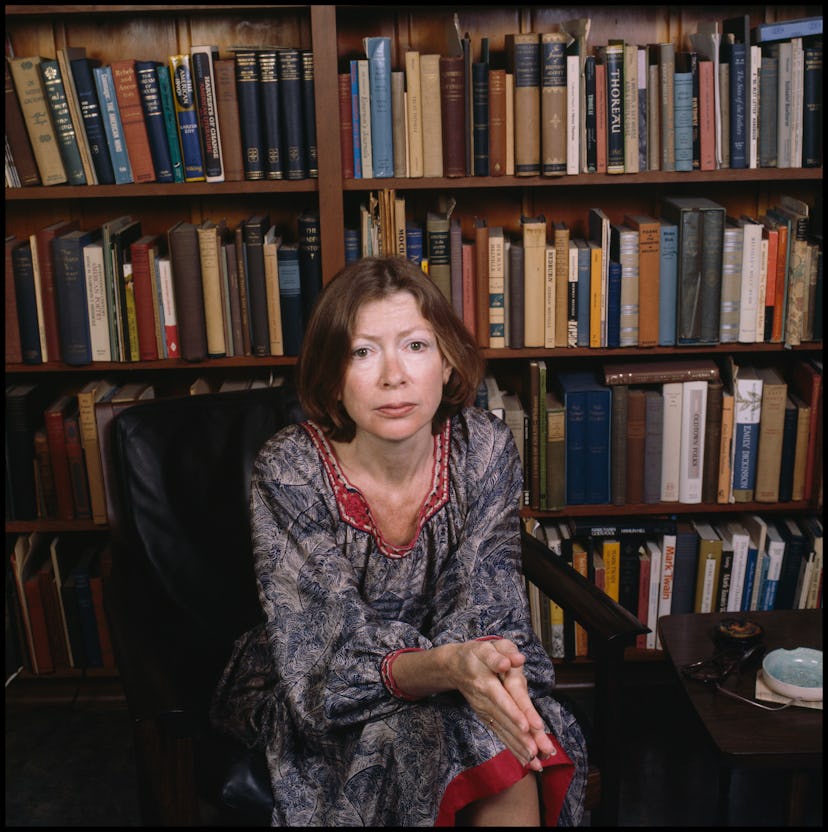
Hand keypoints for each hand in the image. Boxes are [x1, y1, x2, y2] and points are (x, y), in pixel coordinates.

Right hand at [448, 639, 549, 770]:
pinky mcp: (487, 718)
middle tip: (538, 751)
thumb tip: (515, 660)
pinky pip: (501, 734)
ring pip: (503, 730)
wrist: (455, 666)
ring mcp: (485, 711)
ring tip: (536, 761)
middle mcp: (485, 700)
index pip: (502, 698)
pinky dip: (513, 748)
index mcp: (486, 681)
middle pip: (505, 720)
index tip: (527, 726)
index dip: (514, 712)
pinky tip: (527, 761)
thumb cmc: (477, 654)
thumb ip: (500, 653)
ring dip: (519, 746)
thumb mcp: (488, 647)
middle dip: (521, 737)